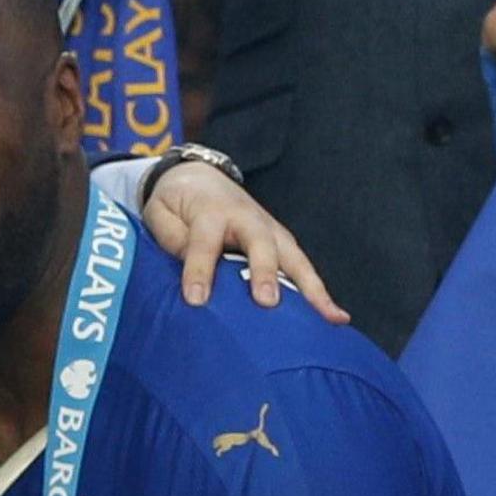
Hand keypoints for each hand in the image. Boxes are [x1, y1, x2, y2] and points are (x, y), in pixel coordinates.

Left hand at [137, 156, 345, 320]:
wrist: (200, 177)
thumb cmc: (177, 203)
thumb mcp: (160, 213)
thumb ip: (171, 239)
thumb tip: (190, 270)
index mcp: (211, 210)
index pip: (204, 242)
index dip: (199, 270)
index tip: (196, 300)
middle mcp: (247, 218)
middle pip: (260, 244)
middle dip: (264, 272)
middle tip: (266, 302)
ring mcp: (270, 230)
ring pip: (293, 258)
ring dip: (310, 287)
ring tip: (328, 317)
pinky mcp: (282, 242)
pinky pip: (303, 268)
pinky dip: (319, 292)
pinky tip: (336, 318)